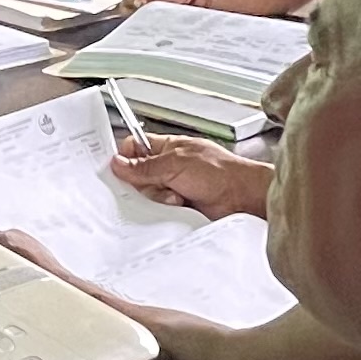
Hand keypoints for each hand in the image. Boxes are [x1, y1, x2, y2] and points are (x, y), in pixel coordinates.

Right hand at [110, 135, 271, 219]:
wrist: (242, 199)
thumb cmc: (221, 173)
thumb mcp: (175, 164)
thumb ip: (144, 166)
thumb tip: (119, 163)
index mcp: (168, 148)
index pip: (135, 148)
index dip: (125, 157)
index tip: (118, 168)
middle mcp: (169, 168)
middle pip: (137, 175)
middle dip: (143, 183)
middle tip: (154, 183)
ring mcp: (174, 188)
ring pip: (147, 195)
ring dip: (158, 197)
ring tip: (175, 195)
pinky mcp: (178, 208)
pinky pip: (158, 211)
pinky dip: (164, 210)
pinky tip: (178, 206)